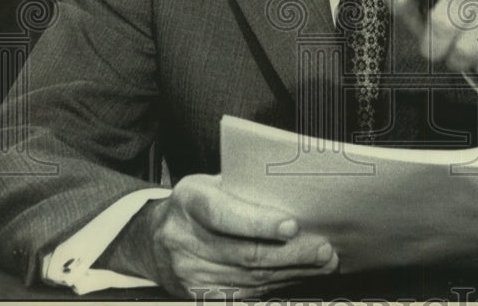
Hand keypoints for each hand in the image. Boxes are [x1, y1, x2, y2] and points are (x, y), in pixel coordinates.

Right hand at [107, 174, 337, 297]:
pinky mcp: (200, 296)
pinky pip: (246, 293)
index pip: (225, 216)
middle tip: (323, 249)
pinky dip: (278, 284)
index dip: (260, 223)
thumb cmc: (196, 204)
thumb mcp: (212, 183)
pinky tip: (300, 275)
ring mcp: (190, 274)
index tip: (292, 225)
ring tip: (323, 263)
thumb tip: (295, 193)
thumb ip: (245, 187)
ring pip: (251, 278)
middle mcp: (184, 240)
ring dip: (293, 272)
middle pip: (245, 254)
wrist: (154, 240)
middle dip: (292, 254)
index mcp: (189, 202)